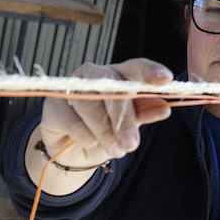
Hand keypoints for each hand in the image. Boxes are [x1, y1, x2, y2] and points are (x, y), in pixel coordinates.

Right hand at [37, 58, 173, 167]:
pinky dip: (84, 136)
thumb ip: (144, 114)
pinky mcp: (53, 105)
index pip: (135, 68)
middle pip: (111, 87)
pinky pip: (71, 120)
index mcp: (117, 76)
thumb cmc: (103, 132)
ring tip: (116, 150)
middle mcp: (95, 76)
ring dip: (105, 131)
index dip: (149, 72)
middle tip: (131, 143)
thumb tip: (164, 108)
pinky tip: (90, 142)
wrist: (74, 152)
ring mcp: (72, 87)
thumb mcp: (128, 125)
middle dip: (124, 118)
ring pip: (90, 104)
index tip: (165, 80)